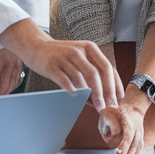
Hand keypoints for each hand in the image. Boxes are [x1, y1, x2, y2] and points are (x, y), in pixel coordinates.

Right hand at [0, 20, 120, 109]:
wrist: (36, 46)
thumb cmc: (61, 56)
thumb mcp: (79, 59)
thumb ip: (91, 75)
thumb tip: (102, 99)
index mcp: (89, 48)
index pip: (107, 67)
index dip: (114, 84)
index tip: (117, 99)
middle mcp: (78, 51)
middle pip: (96, 73)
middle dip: (104, 93)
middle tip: (107, 107)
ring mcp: (64, 57)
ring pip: (81, 78)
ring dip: (89, 95)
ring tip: (94, 106)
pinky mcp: (52, 65)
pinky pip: (65, 79)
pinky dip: (72, 89)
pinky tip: (76, 96)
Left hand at [0, 50, 23, 96]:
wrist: (4, 29)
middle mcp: (9, 63)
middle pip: (5, 84)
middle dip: (0, 94)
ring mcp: (16, 63)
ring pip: (13, 82)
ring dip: (7, 90)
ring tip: (0, 95)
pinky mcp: (20, 62)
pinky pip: (18, 77)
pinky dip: (13, 84)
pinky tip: (8, 87)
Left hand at [98, 90, 146, 153]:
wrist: (136, 107)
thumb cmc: (123, 109)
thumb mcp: (115, 109)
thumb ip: (108, 112)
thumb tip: (101, 114)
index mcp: (130, 124)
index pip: (127, 137)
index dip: (123, 146)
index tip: (118, 153)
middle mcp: (137, 130)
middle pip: (133, 144)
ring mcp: (140, 133)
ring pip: (138, 147)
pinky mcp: (140, 136)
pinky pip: (139, 147)